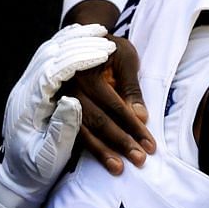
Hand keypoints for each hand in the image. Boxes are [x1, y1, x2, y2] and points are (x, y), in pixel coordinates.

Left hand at [0, 23, 115, 207]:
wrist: (15, 174)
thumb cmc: (34, 170)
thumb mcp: (48, 159)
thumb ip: (61, 131)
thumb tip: (74, 103)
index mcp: (28, 105)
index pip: (51, 72)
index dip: (77, 59)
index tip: (101, 52)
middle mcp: (26, 90)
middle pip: (53, 57)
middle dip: (82, 46)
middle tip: (108, 40)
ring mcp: (29, 86)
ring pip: (50, 52)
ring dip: (76, 41)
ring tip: (100, 32)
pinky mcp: (36, 87)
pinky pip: (50, 57)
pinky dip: (68, 45)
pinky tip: (85, 38)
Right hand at [62, 35, 153, 175]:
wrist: (79, 39)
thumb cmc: (108, 48)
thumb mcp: (125, 56)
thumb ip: (131, 86)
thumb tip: (141, 117)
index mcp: (86, 72)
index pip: (115, 106)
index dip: (133, 126)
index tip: (150, 144)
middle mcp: (70, 87)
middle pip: (98, 120)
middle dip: (120, 142)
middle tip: (139, 160)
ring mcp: (61, 99)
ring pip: (82, 130)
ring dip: (101, 151)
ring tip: (118, 168)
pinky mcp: (58, 109)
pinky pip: (72, 132)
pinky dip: (87, 147)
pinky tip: (99, 159)